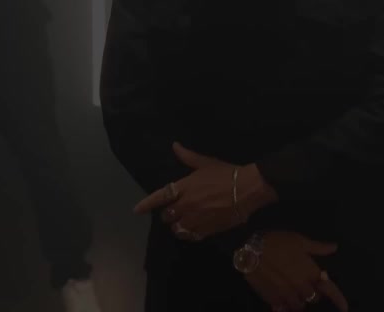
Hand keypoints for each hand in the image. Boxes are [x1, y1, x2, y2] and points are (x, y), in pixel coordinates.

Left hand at [133, 143, 276, 240]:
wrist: (247, 189)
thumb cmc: (226, 173)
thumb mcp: (206, 163)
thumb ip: (187, 157)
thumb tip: (174, 145)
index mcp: (184, 187)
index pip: (159, 197)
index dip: (146, 204)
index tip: (136, 210)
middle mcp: (186, 205)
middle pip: (167, 215)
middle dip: (168, 213)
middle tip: (174, 210)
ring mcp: (196, 219)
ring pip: (177, 228)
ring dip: (177, 225)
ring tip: (182, 222)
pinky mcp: (207, 230)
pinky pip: (191, 236)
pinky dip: (189, 234)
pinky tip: (192, 230)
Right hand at [245, 231, 347, 311]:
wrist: (250, 250)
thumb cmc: (277, 242)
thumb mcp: (299, 240)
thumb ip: (318, 247)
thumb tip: (334, 247)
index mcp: (310, 272)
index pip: (329, 289)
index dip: (339, 300)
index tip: (345, 308)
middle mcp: (301, 287)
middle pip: (314, 299)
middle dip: (313, 294)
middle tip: (306, 286)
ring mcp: (287, 296)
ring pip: (299, 306)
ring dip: (299, 301)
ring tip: (293, 293)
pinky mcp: (273, 300)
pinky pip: (283, 309)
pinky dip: (285, 306)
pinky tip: (280, 301)